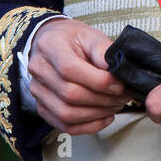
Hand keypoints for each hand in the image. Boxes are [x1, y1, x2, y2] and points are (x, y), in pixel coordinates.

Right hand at [28, 18, 128, 135]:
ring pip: (67, 113)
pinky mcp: (42, 107)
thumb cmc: (72, 39)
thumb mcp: (89, 35)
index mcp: (50, 46)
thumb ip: (102, 49)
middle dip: (102, 99)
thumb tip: (115, 67)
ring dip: (97, 114)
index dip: (97, 80)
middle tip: (122, 96)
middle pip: (69, 94)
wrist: (53, 43)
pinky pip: (65, 125)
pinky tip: (105, 117)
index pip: (70, 69)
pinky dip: (89, 126)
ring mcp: (38, 91)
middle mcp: (39, 69)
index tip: (118, 84)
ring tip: (115, 105)